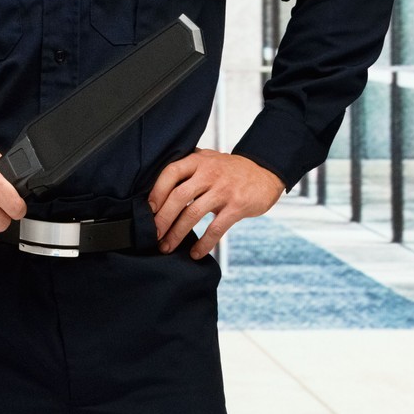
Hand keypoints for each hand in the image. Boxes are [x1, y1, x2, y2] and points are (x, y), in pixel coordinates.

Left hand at [147, 148, 283, 258]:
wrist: (265, 172)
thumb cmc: (230, 170)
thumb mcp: (208, 160)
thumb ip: (188, 168)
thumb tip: (157, 190)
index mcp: (198, 161)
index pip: (171, 172)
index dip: (157, 191)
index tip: (148, 210)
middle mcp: (209, 173)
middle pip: (179, 196)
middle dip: (163, 218)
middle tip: (153, 234)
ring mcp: (223, 190)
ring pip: (193, 214)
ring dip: (177, 233)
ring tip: (167, 246)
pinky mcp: (237, 206)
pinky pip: (216, 228)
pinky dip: (204, 243)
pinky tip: (195, 253)